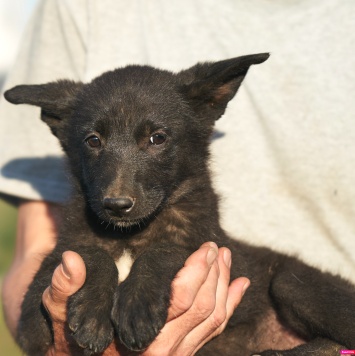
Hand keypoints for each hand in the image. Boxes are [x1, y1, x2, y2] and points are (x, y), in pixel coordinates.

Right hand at [43, 243, 248, 354]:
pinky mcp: (183, 354)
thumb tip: (72, 259)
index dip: (197, 271)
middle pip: (204, 307)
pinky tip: (240, 286)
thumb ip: (65, 290)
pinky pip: (215, 330)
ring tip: (226, 258)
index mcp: (141, 338)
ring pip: (214, 319)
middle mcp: (165, 351)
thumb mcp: (63, 318)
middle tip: (216, 247)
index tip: (205, 247)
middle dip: (214, 274)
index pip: (180, 300)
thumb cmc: (75, 344)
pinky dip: (231, 306)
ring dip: (225, 285)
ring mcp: (178, 355)